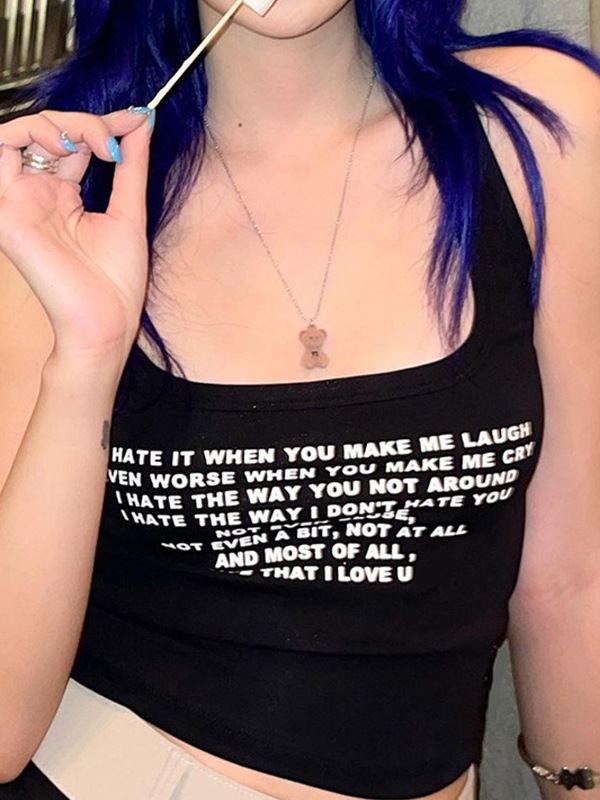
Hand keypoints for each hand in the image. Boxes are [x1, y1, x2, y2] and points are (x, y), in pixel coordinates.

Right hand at [0, 107, 154, 359]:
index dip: (102, 123)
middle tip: (115, 139)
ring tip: (92, 144)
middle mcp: (38, 194)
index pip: (73, 140)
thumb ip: (131, 164)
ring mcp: (20, 200)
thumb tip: (141, 120)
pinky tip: (68, 149)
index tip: (137, 119)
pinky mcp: (6, 209)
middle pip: (46, 131)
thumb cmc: (117, 280)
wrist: (105, 319)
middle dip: (84, 122)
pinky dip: (28, 135)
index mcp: (64, 196)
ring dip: (55, 124)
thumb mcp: (129, 210)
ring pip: (17, 134)